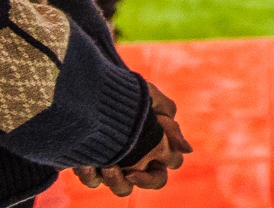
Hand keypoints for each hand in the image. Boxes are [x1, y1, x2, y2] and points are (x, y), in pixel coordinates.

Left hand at [74, 83, 192, 194]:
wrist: (95, 86)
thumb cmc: (128, 93)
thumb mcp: (151, 104)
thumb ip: (170, 128)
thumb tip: (187, 150)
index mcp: (156, 148)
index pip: (163, 171)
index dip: (157, 170)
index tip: (147, 162)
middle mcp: (138, 160)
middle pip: (149, 183)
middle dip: (141, 181)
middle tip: (129, 173)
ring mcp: (115, 165)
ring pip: (121, 188)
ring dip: (114, 180)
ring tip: (106, 165)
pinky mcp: (92, 166)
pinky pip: (93, 180)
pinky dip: (89, 174)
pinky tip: (85, 162)